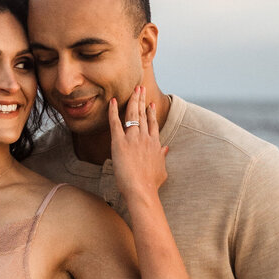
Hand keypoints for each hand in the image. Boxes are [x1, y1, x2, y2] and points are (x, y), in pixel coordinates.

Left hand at [108, 85, 166, 204]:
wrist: (141, 190)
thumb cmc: (151, 184)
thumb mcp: (161, 169)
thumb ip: (163, 156)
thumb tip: (166, 148)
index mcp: (155, 144)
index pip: (153, 123)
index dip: (151, 112)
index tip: (149, 103)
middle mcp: (145, 138)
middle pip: (143, 114)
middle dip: (141, 99)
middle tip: (140, 88)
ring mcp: (132, 139)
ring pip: (132, 115)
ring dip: (132, 100)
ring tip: (133, 89)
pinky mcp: (119, 143)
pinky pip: (115, 123)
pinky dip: (113, 111)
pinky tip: (112, 101)